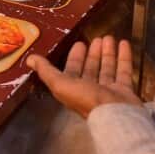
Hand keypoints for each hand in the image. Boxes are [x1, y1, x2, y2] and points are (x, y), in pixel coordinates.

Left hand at [27, 36, 141, 117]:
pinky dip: (123, 57)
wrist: (115, 115)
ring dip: (107, 53)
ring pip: (107, 68)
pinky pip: (124, 71)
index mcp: (74, 89)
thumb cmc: (86, 99)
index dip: (75, 57)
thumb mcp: (61, 84)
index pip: (73, 70)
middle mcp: (91, 90)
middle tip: (98, 38)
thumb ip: (46, 71)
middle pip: (91, 68)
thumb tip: (30, 59)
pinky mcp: (125, 90)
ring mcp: (109, 91)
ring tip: (110, 38)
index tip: (80, 43)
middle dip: (93, 53)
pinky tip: (124, 43)